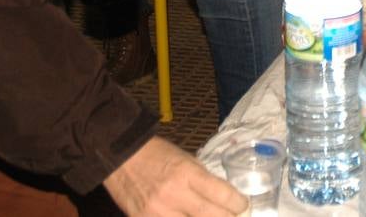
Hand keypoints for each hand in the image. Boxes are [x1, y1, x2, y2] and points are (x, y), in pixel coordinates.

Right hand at [103, 137, 245, 216]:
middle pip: (212, 216)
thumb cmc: (158, 154)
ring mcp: (157, 213)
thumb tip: (224, 198)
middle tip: (235, 216)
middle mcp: (174, 195)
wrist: (121, 157)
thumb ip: (203, 180)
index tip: (244, 206)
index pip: (222, 195)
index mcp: (187, 174)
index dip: (239, 203)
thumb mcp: (187, 160)